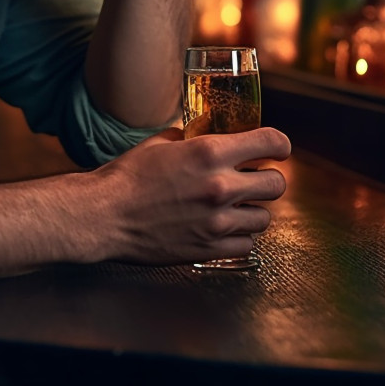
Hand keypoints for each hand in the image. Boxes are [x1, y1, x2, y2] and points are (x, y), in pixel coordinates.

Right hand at [91, 127, 290, 265]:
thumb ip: (186, 139)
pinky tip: (222, 228)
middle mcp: (221, 186)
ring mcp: (218, 221)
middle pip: (277, 184)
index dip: (279, 145)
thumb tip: (196, 136)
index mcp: (210, 152)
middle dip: (268, 179)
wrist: (105, 215)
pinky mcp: (210, 249)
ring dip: (252, 210)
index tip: (278, 149)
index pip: (270, 142)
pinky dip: (238, 236)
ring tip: (233, 206)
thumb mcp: (158, 144)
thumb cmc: (126, 177)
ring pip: (264, 218)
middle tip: (254, 180)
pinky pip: (246, 244)